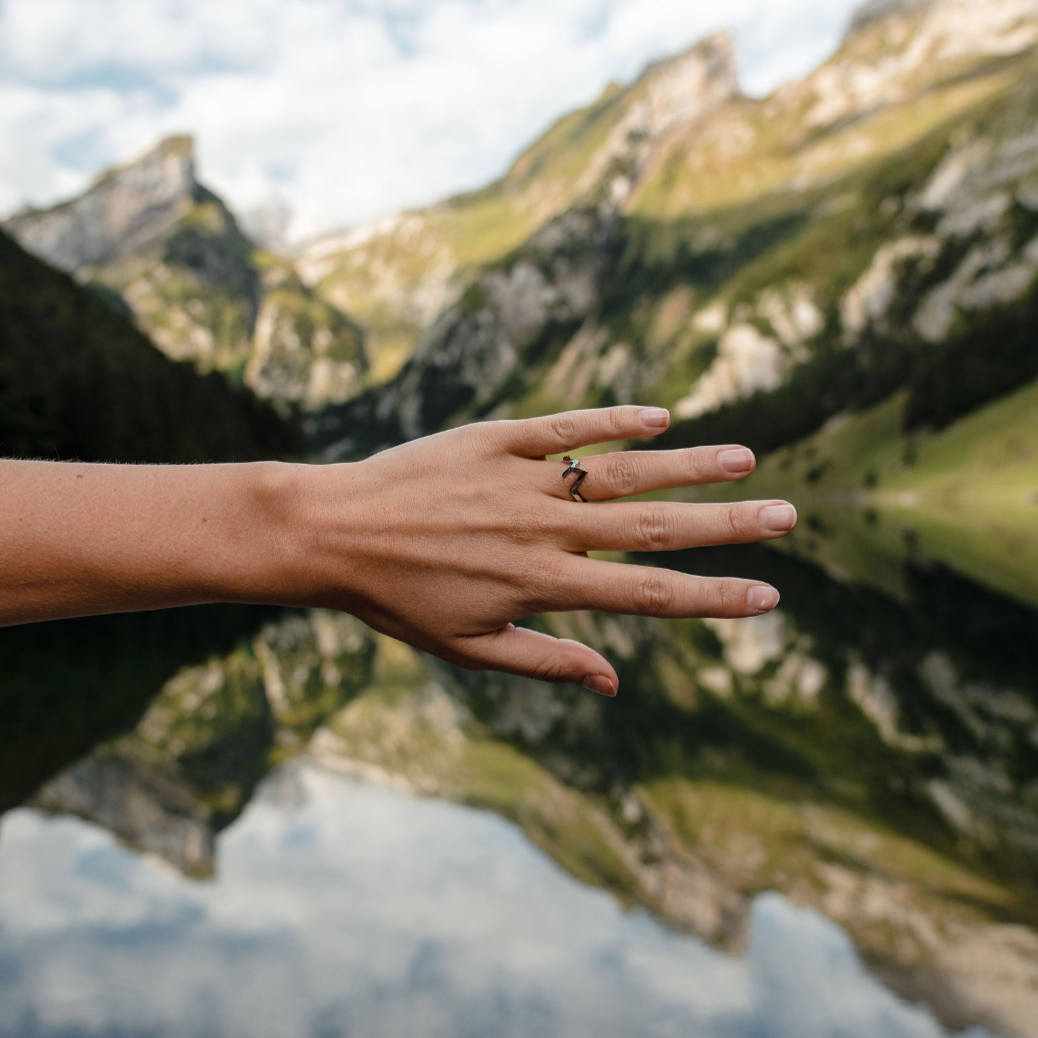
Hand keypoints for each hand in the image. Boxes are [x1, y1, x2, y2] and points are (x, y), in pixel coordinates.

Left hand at [297, 406, 796, 695]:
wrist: (330, 532)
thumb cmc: (398, 599)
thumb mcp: (469, 648)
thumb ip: (547, 660)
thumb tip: (616, 683)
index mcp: (542, 585)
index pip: (649, 594)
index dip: (713, 597)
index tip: (769, 596)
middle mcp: (545, 529)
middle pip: (654, 525)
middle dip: (728, 524)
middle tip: (787, 516)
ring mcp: (523, 478)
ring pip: (623, 469)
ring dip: (689, 464)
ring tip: (745, 457)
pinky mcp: (496, 437)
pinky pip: (567, 425)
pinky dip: (615, 419)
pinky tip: (661, 417)